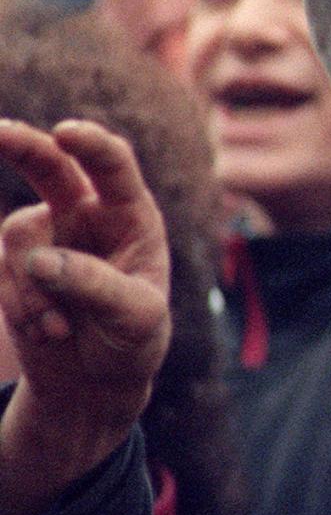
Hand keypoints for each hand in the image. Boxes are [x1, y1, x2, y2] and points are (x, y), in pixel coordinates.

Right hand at [0, 120, 170, 514]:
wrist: (96, 382)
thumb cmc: (133, 341)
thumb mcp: (134, 318)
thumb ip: (93, 285)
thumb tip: (38, 259)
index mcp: (133, 216)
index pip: (114, 167)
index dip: (91, 145)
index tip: (67, 133)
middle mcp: (89, 217)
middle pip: (51, 167)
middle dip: (23, 145)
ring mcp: (48, 238)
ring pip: (20, 236)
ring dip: (32, 287)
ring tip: (59, 326)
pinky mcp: (17, 267)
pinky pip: (4, 272)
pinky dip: (21, 306)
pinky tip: (49, 330)